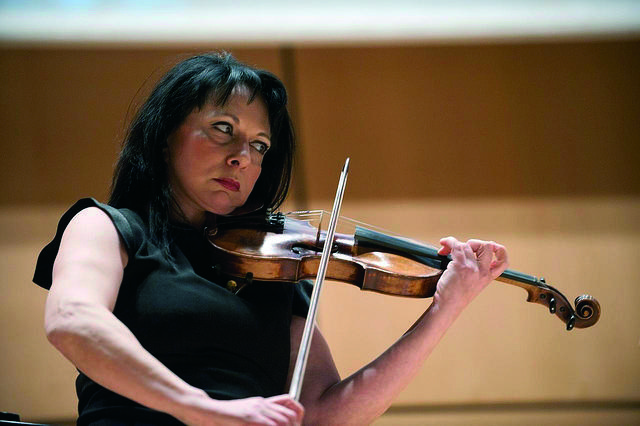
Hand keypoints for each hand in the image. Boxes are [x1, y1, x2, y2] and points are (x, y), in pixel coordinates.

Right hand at [178, 393, 303, 425]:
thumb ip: (260, 416)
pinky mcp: (248, 419)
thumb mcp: (245, 413)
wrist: (205, 410)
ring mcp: (255, 410)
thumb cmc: (223, 417)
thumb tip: (274, 421)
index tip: (297, 424)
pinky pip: (269, 424)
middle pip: (290, 415)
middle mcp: (261, 404)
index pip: (289, 402)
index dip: (298, 415)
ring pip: (283, 421)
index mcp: (261, 402)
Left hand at [434, 237, 508, 313]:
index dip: (500, 250)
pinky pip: (456, 245)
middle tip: (463, 248)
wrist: (449, 305)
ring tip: (447, 251)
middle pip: (487, 246)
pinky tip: (443, 248)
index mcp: (488, 276)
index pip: (503, 261)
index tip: (490, 246)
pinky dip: (448, 242)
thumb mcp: (474, 284)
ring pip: (468, 245)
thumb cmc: (456, 296)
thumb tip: (469, 251)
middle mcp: (483, 271)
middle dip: (474, 242)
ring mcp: (473, 268)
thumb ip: (477, 270)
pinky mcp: (461, 265)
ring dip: (455, 245)